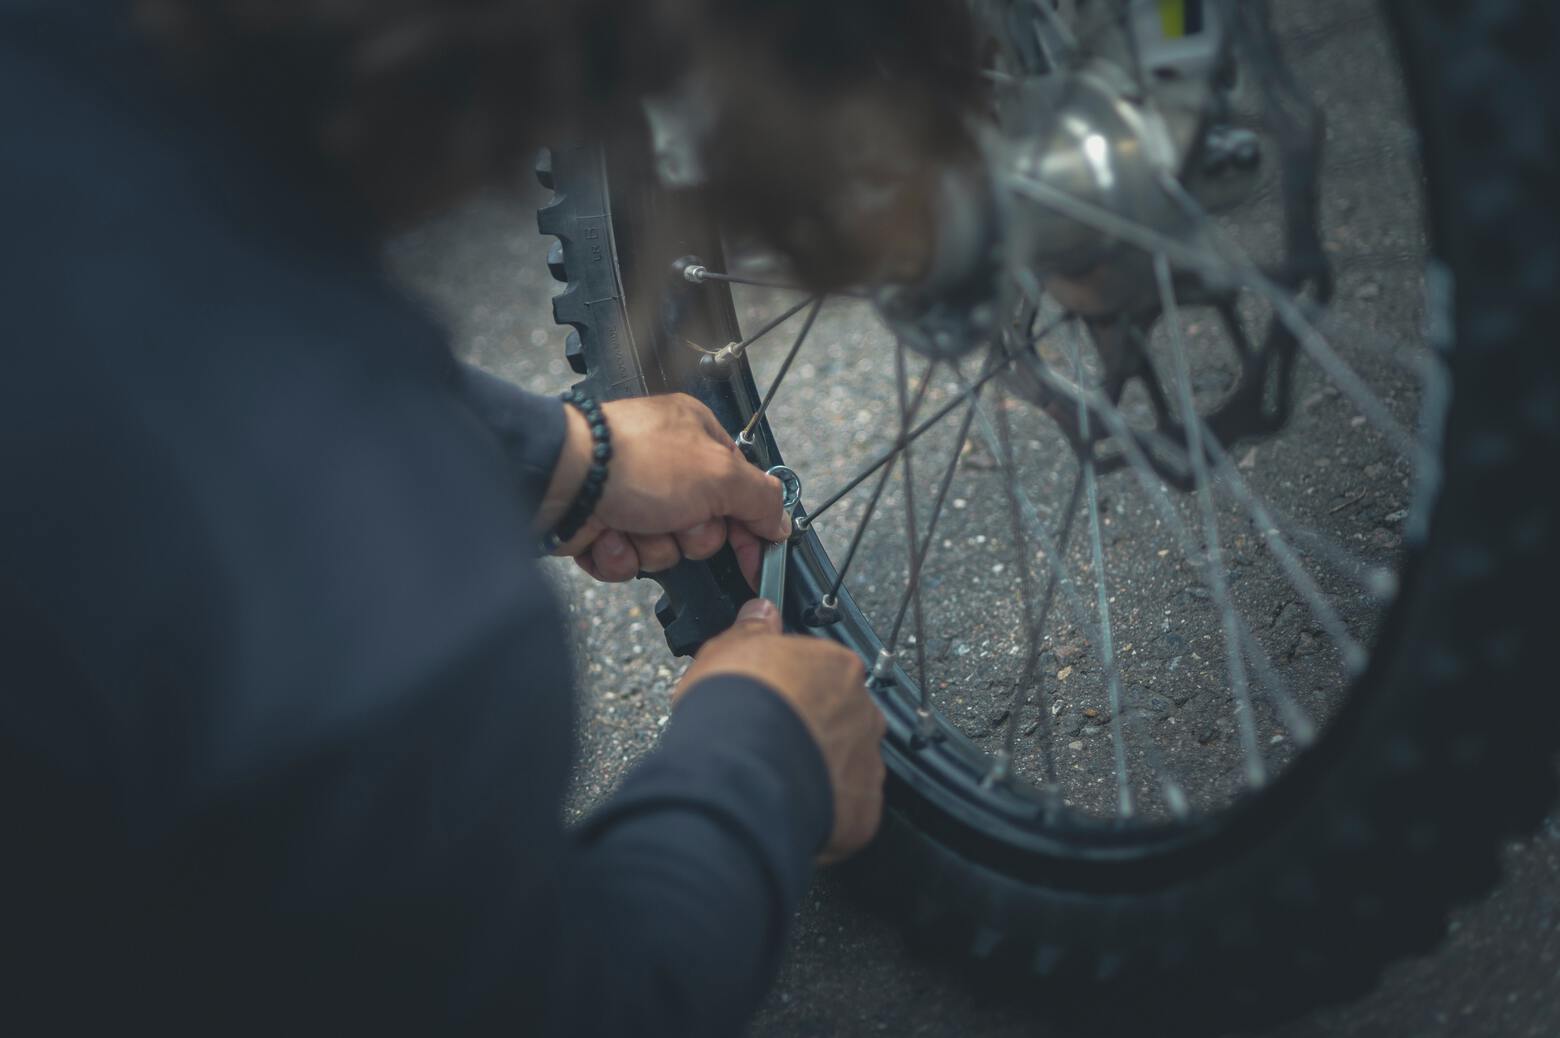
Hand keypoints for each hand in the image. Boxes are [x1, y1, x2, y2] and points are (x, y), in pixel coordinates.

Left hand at [541, 394, 789, 584]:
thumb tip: (780, 520)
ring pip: (664, 550)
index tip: (758, 558)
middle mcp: (665, 464)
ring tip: (631, 523)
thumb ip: (760, 499)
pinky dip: (617, 554)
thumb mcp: (719, 474)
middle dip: (690, 535)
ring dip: (650, 547)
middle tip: (676, 519)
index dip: (750, 528)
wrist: (560, 479)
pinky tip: (606, 533)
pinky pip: (626, 560)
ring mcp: (630, 495)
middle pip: (704, 528)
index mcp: (698, 437)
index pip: (741, 491)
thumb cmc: (632, 460)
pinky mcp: (600, 524)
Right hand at [674, 598, 885, 863]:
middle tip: (771, 740)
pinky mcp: (863, 810)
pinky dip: (824, 811)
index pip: (824, 672)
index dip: (794, 687)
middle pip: (842, 718)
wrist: (742, 770)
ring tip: (776, 778)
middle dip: (812, 728)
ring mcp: (867, 763)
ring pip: (847, 764)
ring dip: (820, 769)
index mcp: (838, 668)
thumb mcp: (729, 648)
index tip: (772, 698)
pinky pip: (847, 809)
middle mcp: (863, 712)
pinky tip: (790, 807)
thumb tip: (760, 612)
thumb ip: (751, 629)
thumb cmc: (738, 704)